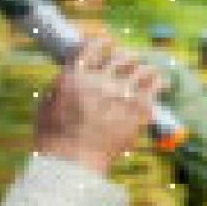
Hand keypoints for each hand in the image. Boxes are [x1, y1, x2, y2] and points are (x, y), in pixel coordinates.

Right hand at [34, 38, 163, 175]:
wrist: (72, 164)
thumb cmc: (53, 137)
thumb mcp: (47, 103)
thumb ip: (62, 84)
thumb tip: (73, 72)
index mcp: (76, 75)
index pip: (95, 45)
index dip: (103, 42)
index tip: (107, 42)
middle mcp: (101, 81)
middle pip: (122, 56)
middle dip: (123, 57)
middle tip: (125, 62)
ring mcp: (122, 96)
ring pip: (143, 69)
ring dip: (143, 69)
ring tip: (145, 72)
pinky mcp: (138, 112)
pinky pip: (155, 88)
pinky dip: (158, 83)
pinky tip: (159, 83)